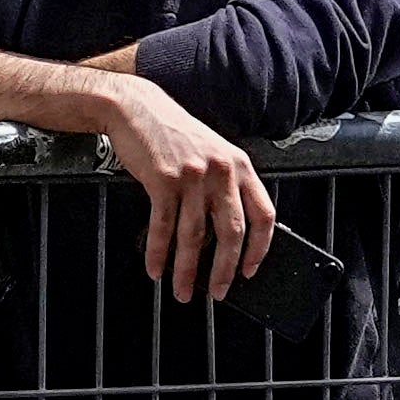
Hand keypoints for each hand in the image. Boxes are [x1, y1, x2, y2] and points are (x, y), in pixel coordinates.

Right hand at [96, 70, 273, 298]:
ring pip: (195, 236)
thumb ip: (225, 186)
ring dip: (187, 270)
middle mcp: (220, 171)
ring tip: (183, 290)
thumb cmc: (172, 133)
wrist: (135, 108)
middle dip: (224, 270)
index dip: (260, 248)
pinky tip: (156, 268)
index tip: (250, 270)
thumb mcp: (212, 152)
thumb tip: (226, 233)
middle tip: (218, 291)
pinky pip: (163, 227)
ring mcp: (192, 176)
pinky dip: (158, 252)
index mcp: (239, 165)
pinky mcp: (163, 180)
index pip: (264, 214)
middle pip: (232, 232)